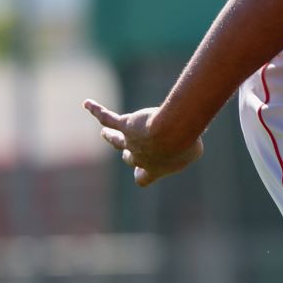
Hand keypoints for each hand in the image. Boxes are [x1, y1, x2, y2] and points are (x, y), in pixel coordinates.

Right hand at [84, 99, 202, 187]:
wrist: (172, 133)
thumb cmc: (186, 144)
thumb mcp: (194, 150)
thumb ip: (189, 148)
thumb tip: (191, 140)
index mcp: (154, 169)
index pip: (142, 178)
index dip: (140, 174)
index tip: (140, 171)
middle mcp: (139, 157)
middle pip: (129, 158)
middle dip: (131, 153)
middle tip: (139, 145)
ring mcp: (129, 141)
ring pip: (116, 141)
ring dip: (110, 137)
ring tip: (105, 133)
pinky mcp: (125, 126)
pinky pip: (107, 118)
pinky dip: (97, 111)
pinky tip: (88, 104)